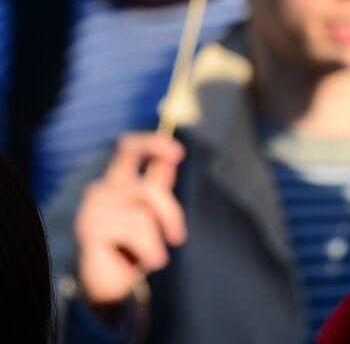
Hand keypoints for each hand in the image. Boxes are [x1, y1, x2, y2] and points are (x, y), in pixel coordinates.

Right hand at [74, 133, 186, 307]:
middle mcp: (101, 189)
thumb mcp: (150, 216)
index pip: (128, 148)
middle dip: (170, 214)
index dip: (153, 144)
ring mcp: (93, 208)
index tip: (178, 153)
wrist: (108, 286)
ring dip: (155, 241)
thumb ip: (157, 187)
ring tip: (151, 256)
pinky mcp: (90, 229)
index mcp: (117, 181)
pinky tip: (142, 263)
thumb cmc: (131, 248)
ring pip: (144, 216)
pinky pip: (136, 233)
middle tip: (177, 238)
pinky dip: (149, 251)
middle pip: (150, 188)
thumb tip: (170, 161)